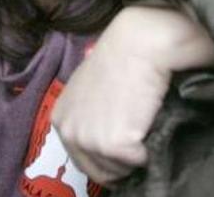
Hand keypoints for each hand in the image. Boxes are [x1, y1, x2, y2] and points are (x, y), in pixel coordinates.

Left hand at [52, 6, 213, 185]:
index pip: (85, 160)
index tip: (127, 140)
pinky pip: (140, 163)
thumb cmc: (124, 56)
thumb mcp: (93, 87)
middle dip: (123, 159)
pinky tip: (151, 119)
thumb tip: (107, 129)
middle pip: (102, 171)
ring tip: (145, 121)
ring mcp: (88, 139)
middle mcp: (68, 132)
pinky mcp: (112, 144)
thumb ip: (91, 113)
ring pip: (122, 170)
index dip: (109, 155)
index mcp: (61, 119)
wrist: (141, 42)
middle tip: (140, 133)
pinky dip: (152, 148)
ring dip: (138, 153)